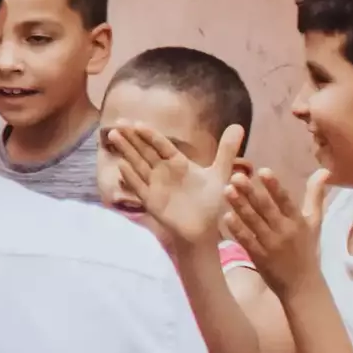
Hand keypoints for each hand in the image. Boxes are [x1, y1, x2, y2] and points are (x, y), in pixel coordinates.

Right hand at [102, 121, 241, 259]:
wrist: (204, 230)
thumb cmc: (211, 202)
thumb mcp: (221, 173)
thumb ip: (227, 151)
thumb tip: (239, 125)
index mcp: (178, 163)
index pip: (161, 145)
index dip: (149, 134)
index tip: (138, 122)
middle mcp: (163, 171)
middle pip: (144, 151)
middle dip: (131, 137)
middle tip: (118, 123)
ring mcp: (155, 185)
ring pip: (138, 164)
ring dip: (126, 151)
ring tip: (113, 135)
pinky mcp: (151, 201)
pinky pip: (139, 187)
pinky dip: (131, 177)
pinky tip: (121, 166)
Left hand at [223, 162, 329, 293]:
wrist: (303, 286)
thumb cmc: (307, 249)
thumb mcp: (315, 222)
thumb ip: (315, 195)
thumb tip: (324, 170)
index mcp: (299, 222)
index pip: (286, 201)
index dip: (275, 186)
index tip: (263, 171)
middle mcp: (286, 232)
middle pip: (267, 209)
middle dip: (251, 192)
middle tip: (236, 176)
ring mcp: (272, 245)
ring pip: (254, 223)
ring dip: (240, 206)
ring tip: (227, 190)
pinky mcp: (260, 257)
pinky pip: (247, 241)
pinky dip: (238, 230)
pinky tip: (226, 217)